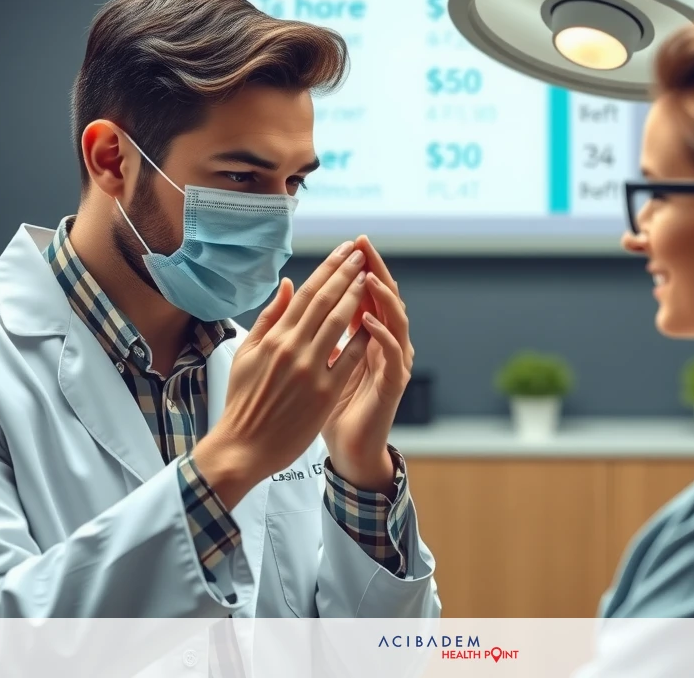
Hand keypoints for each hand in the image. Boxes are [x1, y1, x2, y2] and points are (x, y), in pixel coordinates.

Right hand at [191, 242, 371, 508]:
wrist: (243, 446)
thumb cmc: (242, 401)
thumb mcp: (247, 354)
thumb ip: (269, 318)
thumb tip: (287, 285)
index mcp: (274, 337)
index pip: (306, 293)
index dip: (328, 269)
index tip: (344, 252)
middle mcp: (293, 348)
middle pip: (325, 301)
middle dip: (346, 274)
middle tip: (361, 254)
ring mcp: (310, 370)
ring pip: (339, 324)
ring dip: (356, 297)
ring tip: (369, 278)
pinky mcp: (324, 394)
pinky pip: (349, 359)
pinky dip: (362, 338)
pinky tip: (375, 322)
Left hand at [323, 235, 413, 493]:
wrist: (349, 448)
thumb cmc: (330, 408)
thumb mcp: (319, 362)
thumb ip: (314, 329)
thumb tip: (298, 294)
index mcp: (365, 336)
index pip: (364, 293)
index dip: (356, 269)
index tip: (346, 244)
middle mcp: (383, 344)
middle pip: (384, 299)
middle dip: (374, 270)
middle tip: (363, 245)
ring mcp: (392, 363)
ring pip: (396, 321)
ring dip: (383, 297)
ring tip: (369, 276)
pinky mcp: (393, 385)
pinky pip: (393, 356)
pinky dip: (383, 336)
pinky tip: (370, 322)